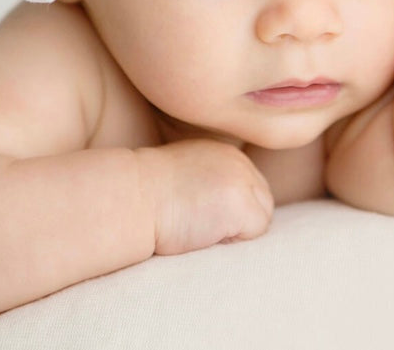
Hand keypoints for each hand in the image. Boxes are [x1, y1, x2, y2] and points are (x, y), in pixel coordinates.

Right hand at [136, 139, 273, 255]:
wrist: (130, 198)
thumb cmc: (148, 196)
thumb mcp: (187, 176)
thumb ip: (213, 182)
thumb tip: (230, 209)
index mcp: (224, 153)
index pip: (251, 189)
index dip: (230, 210)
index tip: (199, 211)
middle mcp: (237, 160)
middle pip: (262, 203)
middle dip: (239, 220)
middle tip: (199, 220)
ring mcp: (241, 179)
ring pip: (261, 219)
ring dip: (236, 230)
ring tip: (199, 224)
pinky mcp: (241, 203)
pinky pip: (254, 233)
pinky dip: (232, 240)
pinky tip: (202, 229)